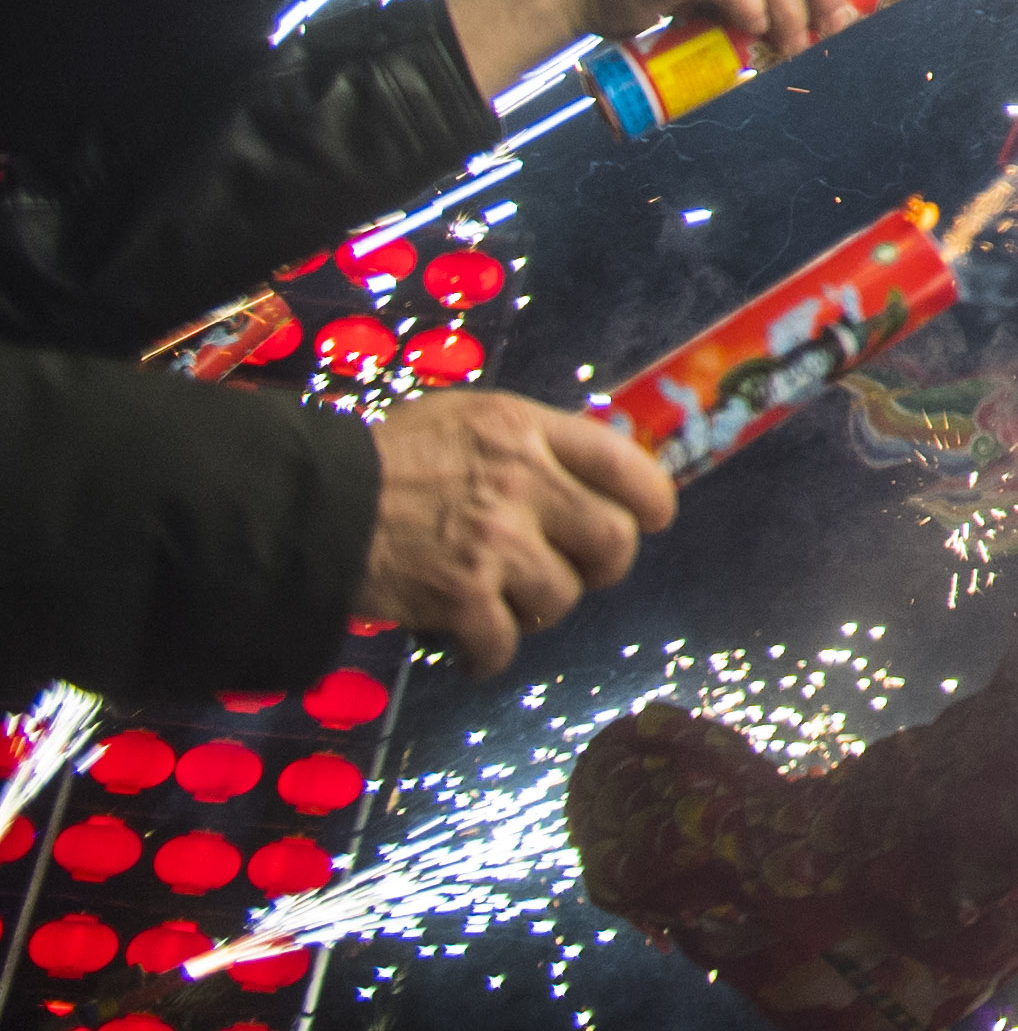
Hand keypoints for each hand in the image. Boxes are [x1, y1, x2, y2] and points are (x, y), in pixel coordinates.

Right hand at [351, 389, 674, 672]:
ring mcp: (494, 543)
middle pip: (614, 541)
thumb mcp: (465, 420)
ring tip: (505, 602)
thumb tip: (588, 471)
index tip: (650, 519)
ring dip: (538, 609)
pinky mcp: (460, 597)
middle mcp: (522, 482)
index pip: (626, 463)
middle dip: (604, 566)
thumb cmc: (386, 458)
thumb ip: (527, 442)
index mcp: (526, 431)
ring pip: (561, 598)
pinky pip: (504, 644)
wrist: (309, 506)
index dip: (650, 500)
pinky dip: (490, 654)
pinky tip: (473, 646)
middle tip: (577, 571)